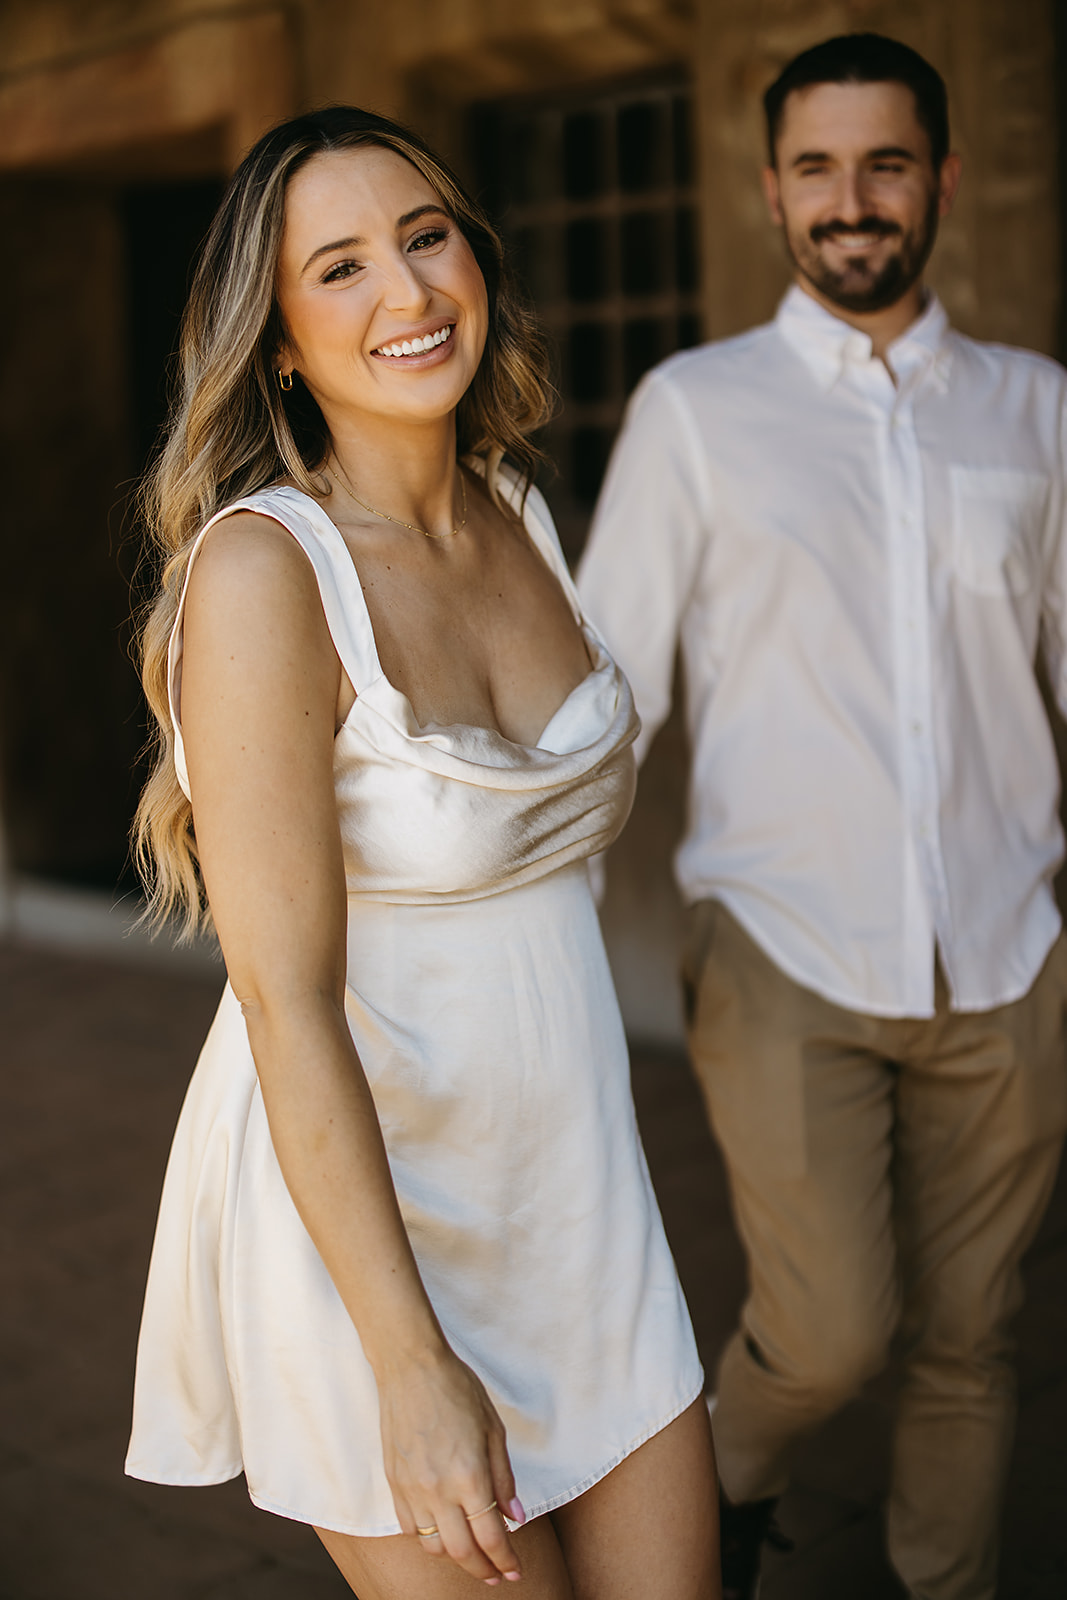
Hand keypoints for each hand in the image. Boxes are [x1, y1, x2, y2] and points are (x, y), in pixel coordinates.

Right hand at [378, 1345, 526, 1584]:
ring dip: (455, 1557)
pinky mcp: (394, 1483)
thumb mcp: (493, 1429)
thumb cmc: (457, 1390)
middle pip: (462, 1552)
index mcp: (469, 1475)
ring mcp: (412, 1489)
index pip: (491, 1537)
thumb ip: (503, 1478)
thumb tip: (515, 1517)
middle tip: (496, 1574)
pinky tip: (441, 1530)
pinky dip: (427, 1539)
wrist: (411, 1367)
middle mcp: (438, 1490)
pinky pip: (409, 1529)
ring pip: (432, 1547)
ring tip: (471, 1553)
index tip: (514, 1572)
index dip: (505, 1561)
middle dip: (483, 1570)